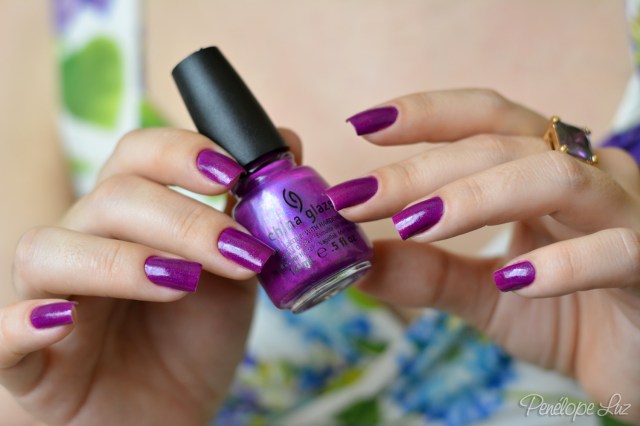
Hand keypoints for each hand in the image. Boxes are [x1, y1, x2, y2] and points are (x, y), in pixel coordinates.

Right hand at [0, 128, 299, 424]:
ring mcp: (50, 297)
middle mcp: (85, 243)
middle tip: (238, 252)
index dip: (181, 151)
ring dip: (119, 261)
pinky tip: (58, 323)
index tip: (231, 173)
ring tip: (181, 284)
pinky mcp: (30, 360)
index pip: (137, 154)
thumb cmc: (194, 340)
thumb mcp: (236, 276)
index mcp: (132, 218)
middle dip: (183, 219)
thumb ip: (253, 214)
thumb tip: (288, 141)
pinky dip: (21, 325)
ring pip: (50, 249)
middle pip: (111, 198)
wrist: (168, 414)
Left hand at [329, 89, 639, 421]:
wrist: (638, 365)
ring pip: (554, 177)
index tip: (363, 124)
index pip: (484, 121)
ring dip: (476, 197)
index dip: (426, 114)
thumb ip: (427, 273)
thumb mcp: (484, 294)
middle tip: (358, 196)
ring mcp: (626, 212)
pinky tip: (511, 278)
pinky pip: (614, 249)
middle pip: (500, 146)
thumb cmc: (569, 315)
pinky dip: (560, 262)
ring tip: (414, 224)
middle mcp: (586, 174)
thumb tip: (354, 262)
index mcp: (543, 169)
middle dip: (422, 169)